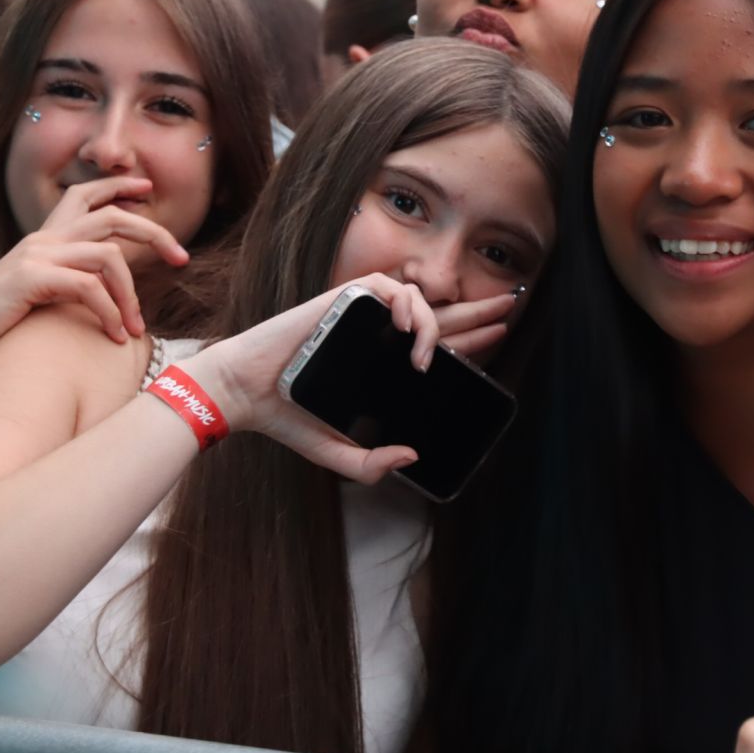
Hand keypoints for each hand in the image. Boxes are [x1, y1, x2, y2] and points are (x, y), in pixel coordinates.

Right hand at [0, 176, 189, 366]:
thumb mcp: (36, 297)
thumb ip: (67, 284)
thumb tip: (104, 290)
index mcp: (43, 240)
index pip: (83, 196)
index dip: (118, 188)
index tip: (148, 191)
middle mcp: (42, 240)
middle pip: (111, 218)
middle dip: (154, 233)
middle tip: (182, 258)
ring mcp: (36, 256)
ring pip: (108, 256)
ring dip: (131, 295)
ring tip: (136, 329)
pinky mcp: (30, 279)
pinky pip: (89, 288)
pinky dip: (110, 312)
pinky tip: (114, 336)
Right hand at [180, 273, 516, 483]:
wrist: (245, 395)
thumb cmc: (288, 419)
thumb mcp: (339, 455)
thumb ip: (371, 465)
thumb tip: (412, 456)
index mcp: (382, 365)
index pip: (436, 346)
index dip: (470, 340)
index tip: (500, 335)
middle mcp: (378, 337)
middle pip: (439, 316)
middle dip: (477, 311)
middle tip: (508, 308)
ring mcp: (363, 317)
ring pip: (418, 299)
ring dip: (433, 323)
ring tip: (425, 356)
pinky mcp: (343, 301)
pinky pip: (388, 287)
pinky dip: (406, 304)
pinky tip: (410, 330)